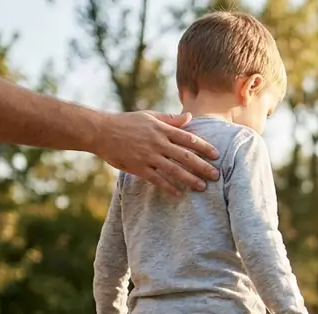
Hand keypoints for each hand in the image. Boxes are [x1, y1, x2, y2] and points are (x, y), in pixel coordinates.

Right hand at [94, 111, 220, 195]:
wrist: (101, 131)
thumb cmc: (127, 122)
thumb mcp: (149, 116)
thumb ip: (170, 119)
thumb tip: (189, 117)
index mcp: (162, 129)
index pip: (188, 139)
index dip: (204, 147)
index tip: (216, 155)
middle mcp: (158, 143)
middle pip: (185, 156)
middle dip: (202, 166)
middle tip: (216, 175)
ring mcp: (148, 156)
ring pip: (174, 170)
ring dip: (190, 179)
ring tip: (202, 187)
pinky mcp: (139, 168)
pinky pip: (157, 180)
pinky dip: (169, 187)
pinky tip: (179, 194)